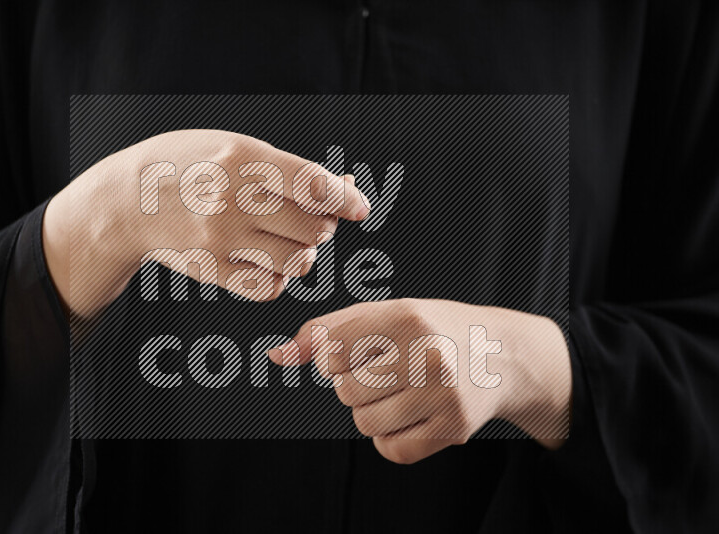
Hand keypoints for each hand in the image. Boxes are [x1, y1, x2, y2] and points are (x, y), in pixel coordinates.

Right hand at [42, 130, 370, 315]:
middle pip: (313, 228)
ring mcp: (220, 238)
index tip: (358, 207)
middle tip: (311, 219)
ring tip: (288, 240)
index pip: (313, 185)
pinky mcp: (212, 270)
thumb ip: (288, 170)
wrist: (128, 200)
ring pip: (298, 261)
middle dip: (323, 226)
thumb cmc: (191, 166)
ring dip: (304, 253)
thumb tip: (345, 188)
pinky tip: (267, 261)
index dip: (346, 199)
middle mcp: (232, 199)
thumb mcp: (236, 148)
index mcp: (243, 158)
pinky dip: (279, 278)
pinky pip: (270, 288)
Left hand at [270, 298, 570, 463]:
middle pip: (346, 391)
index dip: (334, 357)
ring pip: (365, 423)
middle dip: (354, 384)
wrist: (499, 353)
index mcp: (406, 317)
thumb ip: (326, 331)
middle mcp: (428, 355)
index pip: (332, 352)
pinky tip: (409, 414)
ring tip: (398, 391)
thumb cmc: (428, 329)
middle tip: (384, 371)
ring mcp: (444, 395)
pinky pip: (391, 450)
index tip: (356, 352)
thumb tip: (277, 355)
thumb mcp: (382, 314)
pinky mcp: (453, 428)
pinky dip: (390, 438)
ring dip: (370, 412)